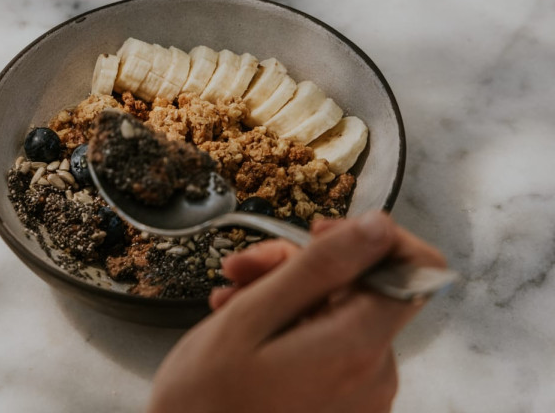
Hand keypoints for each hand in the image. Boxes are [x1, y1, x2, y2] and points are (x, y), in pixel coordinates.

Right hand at [147, 211, 445, 412]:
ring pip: (338, 312)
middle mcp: (375, 374)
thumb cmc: (206, 397)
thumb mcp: (252, 318)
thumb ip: (319, 268)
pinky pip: (328, 345)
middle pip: (362, 288)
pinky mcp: (344, 405)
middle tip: (242, 269)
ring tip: (229, 300)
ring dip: (283, 294)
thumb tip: (379, 226)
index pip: (416, 268)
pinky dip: (289, 325)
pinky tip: (242, 323)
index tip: (319, 233)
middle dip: (300, 267)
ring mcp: (362, 395)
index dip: (371, 238)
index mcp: (358, 348)